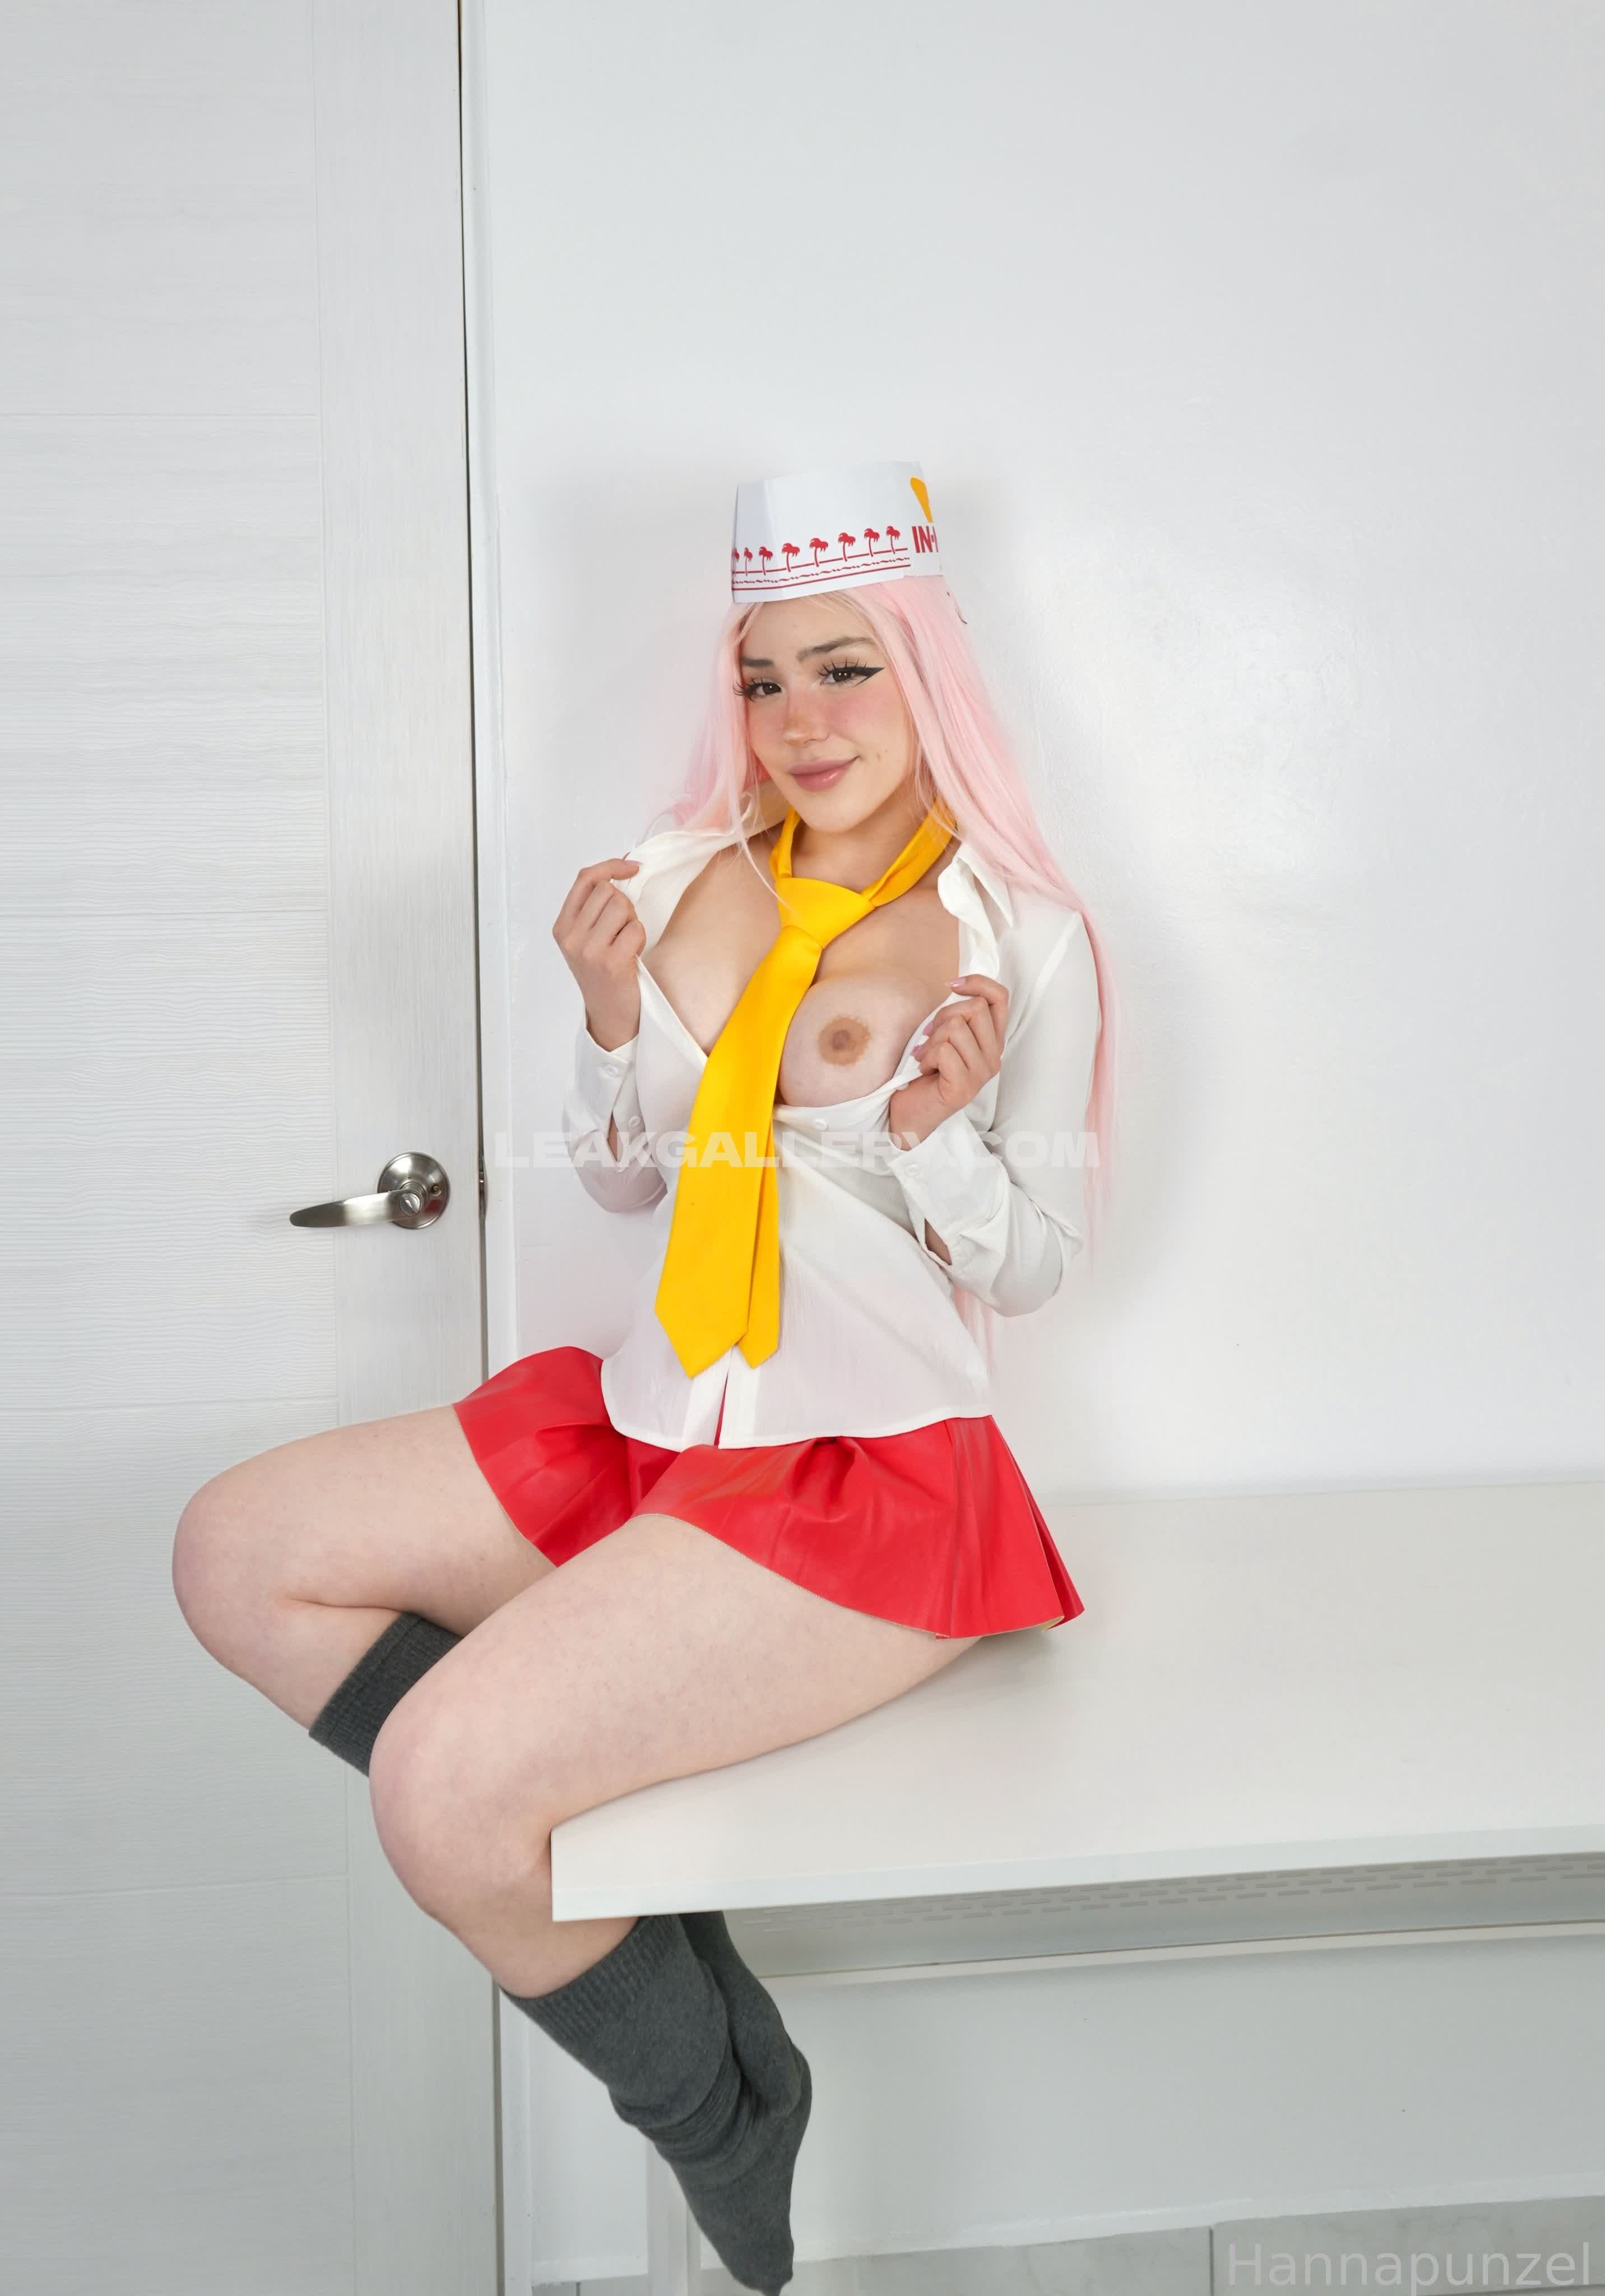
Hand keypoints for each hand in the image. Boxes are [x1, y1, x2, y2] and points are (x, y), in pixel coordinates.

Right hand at [553, 856, 644, 1050]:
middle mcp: (571, 936)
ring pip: (622, 906)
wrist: (610, 1016)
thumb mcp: (587, 939)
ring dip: (632, 921)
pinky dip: (639, 938)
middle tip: (622, 930)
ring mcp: (589, 950)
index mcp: (562, 927)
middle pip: (608, 890)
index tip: (632, 867)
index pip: (586, 879)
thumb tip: (624, 866)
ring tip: (625, 943)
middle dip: (624, 904)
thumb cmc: (603, 974)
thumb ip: (596, 907)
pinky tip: (631, 955)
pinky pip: (635, 928)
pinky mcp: (611, 962)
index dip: (612, 866)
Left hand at [886, 973, 1008, 1148]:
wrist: (909, 1113)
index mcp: (992, 1041)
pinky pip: (944, 1050)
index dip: (978, 983)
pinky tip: (924, 1069)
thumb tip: (956, 984)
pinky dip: (926, 1056)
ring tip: (926, 1057)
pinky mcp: (965, 1086)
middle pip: (975, 1008)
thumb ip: (957, 1016)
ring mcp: (982, 1073)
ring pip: (956, 1028)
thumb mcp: (945, 1036)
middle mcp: (994, 1057)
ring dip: (931, 1040)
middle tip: (930, 1037)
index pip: (1000, 998)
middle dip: (943, 1016)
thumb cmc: (925, 1072)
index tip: (952, 984)